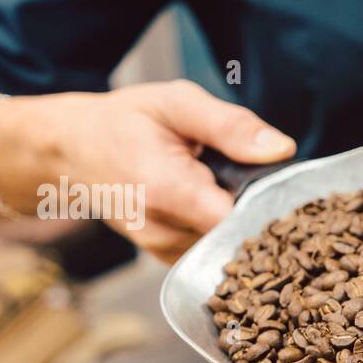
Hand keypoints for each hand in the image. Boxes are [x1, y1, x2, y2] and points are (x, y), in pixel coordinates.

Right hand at [44, 80, 294, 260]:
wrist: (74, 150)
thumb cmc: (126, 121)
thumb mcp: (177, 104)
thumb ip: (230, 126)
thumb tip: (282, 149)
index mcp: (167, 190)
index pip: (239, 222)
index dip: (270, 211)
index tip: (287, 195)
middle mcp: (164, 231)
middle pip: (239, 237)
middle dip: (259, 214)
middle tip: (259, 182)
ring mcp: (164, 250)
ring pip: (229, 247)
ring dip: (241, 222)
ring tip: (232, 188)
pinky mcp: (168, 258)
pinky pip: (213, 252)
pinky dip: (224, 232)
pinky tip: (219, 205)